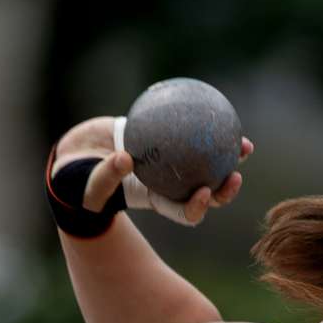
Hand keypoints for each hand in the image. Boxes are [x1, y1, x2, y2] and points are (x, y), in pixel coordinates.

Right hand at [52, 116, 253, 224]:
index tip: (205, 192)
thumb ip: (106, 176)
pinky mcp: (171, 144)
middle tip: (236, 174)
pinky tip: (217, 111)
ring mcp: (173, 166)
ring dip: (229, 158)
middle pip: (206, 193)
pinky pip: (193, 136)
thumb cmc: (78, 178)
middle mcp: (171, 186)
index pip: (184, 211)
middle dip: (225, 188)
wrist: (77, 156)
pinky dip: (205, 127)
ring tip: (244, 145)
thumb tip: (126, 161)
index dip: (198, 207)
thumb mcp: (88, 183)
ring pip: (208, 165)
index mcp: (157, 200)